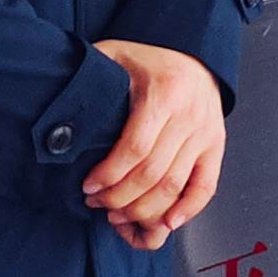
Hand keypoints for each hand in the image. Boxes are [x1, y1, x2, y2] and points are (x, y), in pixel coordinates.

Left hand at [83, 39, 226, 249]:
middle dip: (120, 197)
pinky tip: (167, 223)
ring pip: (174, 185)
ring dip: (144, 209)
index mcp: (166, 92)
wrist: (192, 53)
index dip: (109, 174)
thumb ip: (90, 81)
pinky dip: (189, 209)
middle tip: (97, 204)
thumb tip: (60, 121)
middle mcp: (191, 115)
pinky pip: (206, 186)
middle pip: (153, 173)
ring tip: (118, 214)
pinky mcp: (216, 145)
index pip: (136, 148)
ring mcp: (206, 132)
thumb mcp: (112, 56)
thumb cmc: (145, 59)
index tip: (87, 186)